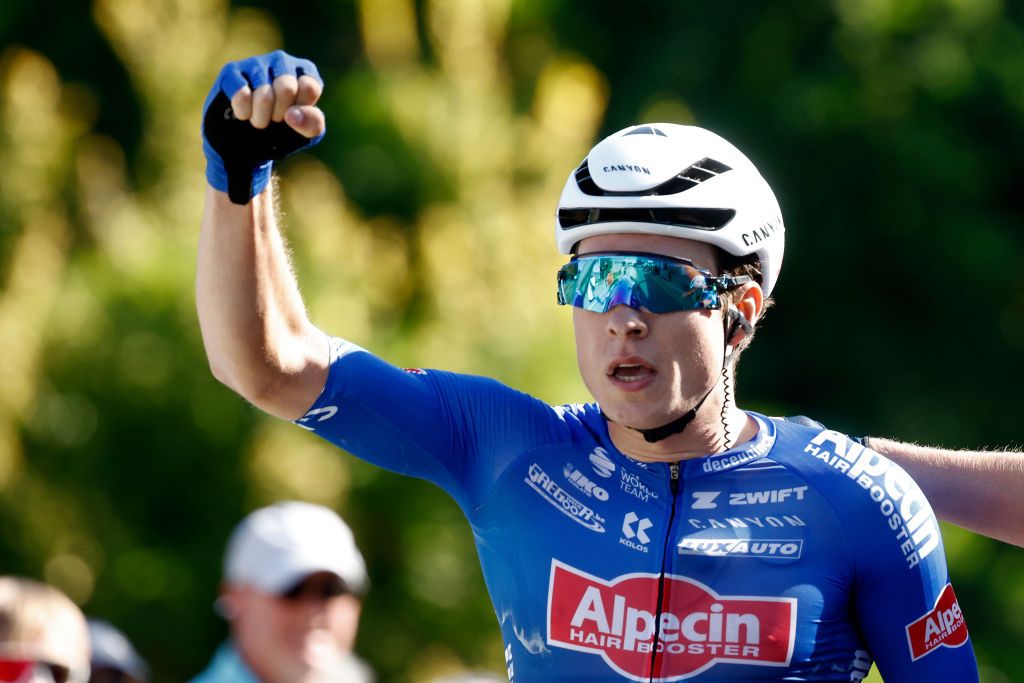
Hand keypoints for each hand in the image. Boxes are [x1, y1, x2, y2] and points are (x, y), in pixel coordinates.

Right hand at [202, 50, 326, 204]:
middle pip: (286, 88)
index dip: (300, 110)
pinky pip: (241, 93)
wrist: (247, 139)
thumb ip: (312, 123)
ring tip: (259, 120)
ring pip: (263, 94)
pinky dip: (244, 112)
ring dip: (261, 118)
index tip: (293, 114)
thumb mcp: (307, 131)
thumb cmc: (284, 129)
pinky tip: (243, 114)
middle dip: (280, 113)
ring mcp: (256, 63)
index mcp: (304, 71)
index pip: (309, 88)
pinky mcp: (231, 71)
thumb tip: (292, 115)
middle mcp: (281, 61)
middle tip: (275, 118)